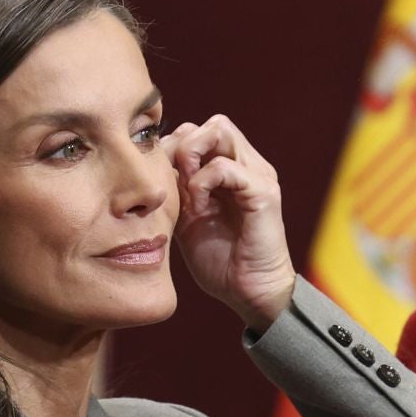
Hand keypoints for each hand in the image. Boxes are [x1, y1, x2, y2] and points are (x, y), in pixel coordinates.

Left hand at [166, 116, 296, 330]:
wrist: (248, 292)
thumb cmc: (220, 260)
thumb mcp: (187, 217)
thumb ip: (176, 189)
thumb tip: (152, 164)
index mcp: (231, 170)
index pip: (199, 131)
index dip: (174, 147)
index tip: (161, 179)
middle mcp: (247, 165)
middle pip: (212, 124)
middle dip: (183, 145)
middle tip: (172, 179)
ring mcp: (257, 175)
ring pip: (219, 131)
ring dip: (192, 156)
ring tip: (185, 190)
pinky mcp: (263, 192)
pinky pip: (224, 167)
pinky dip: (202, 182)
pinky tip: (196, 206)